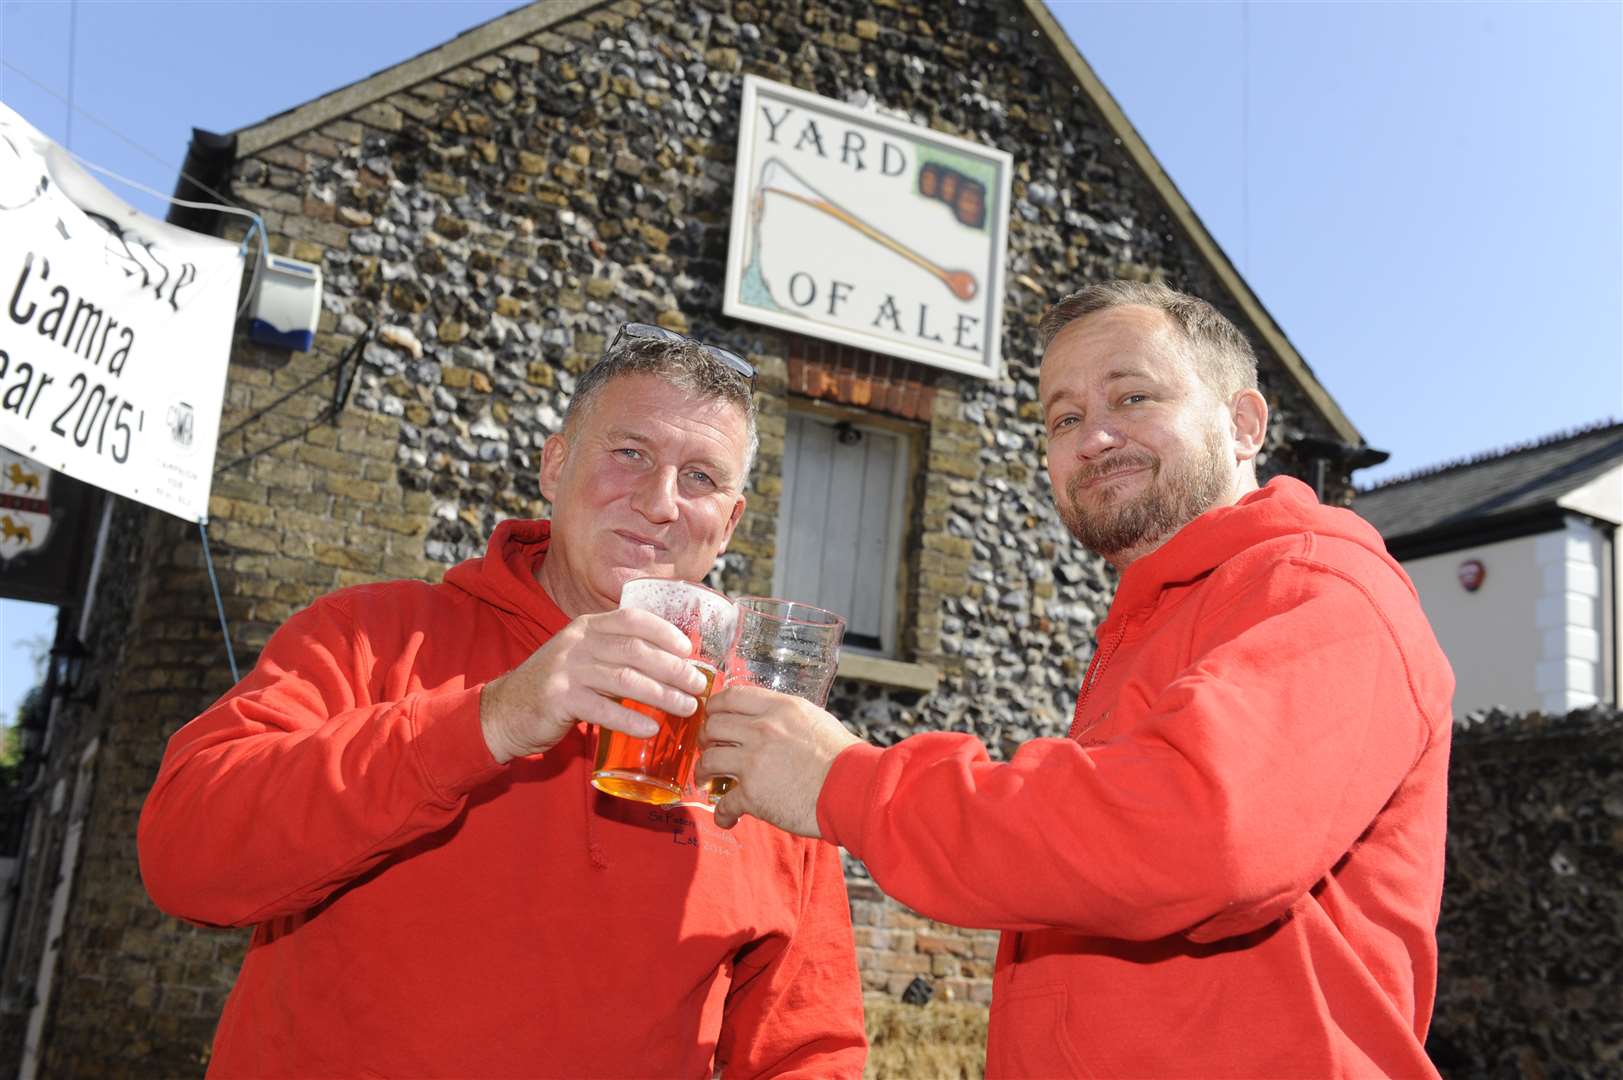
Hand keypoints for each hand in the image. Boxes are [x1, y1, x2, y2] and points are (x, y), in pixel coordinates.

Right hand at [479, 608, 709, 762]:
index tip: (688, 650)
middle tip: (697, 685)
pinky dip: (631, 720)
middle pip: (635, 650)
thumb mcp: (584, 659)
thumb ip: (616, 656)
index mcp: (587, 627)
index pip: (632, 619)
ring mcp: (566, 670)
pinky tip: (652, 729)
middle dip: (672, 667)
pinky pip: (602, 710)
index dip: (664, 632)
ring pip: (625, 679)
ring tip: (686, 707)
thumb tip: (671, 666)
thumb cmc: (556, 687)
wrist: (504, 711)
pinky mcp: (558, 700)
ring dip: (662, 694)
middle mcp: (577, 642)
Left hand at [695, 686, 862, 835]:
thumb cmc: (842, 757)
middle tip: (708, 749)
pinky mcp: (753, 794)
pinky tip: (727, 817)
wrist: (853, 789)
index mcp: (778, 708)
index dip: (714, 708)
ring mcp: (754, 762)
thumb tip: (769, 719)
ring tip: (707, 780)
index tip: (711, 718)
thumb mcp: (814, 719)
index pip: (730, 697)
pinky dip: (722, 813)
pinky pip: (724, 802)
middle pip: (713, 727)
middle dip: (705, 739)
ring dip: (703, 772)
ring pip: (709, 761)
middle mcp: (762, 730)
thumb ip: (786, 716)